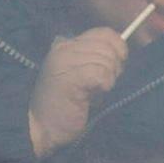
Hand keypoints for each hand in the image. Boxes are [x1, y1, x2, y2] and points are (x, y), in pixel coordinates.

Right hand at [29, 28, 127, 156]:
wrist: (41, 128)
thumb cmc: (65, 106)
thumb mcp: (81, 75)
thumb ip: (96, 60)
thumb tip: (122, 52)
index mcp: (67, 46)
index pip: (104, 34)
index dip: (118, 46)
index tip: (120, 62)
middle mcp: (65, 49)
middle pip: (108, 47)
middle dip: (115, 66)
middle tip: (104, 84)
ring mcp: (65, 62)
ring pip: (106, 60)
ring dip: (109, 79)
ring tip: (95, 92)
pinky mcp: (69, 78)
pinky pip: (102, 74)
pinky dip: (105, 85)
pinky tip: (93, 96)